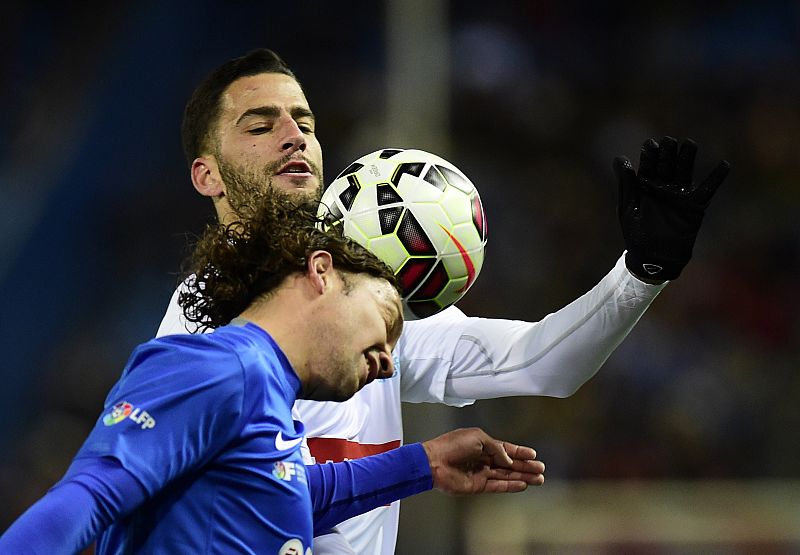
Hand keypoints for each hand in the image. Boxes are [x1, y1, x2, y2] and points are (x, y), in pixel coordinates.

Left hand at [422, 427, 544, 494]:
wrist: (434, 462)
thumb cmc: (452, 445)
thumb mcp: (478, 438)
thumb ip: (496, 448)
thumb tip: (509, 459)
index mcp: (482, 444)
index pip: (505, 449)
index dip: (520, 451)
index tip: (534, 454)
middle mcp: (483, 459)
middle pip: (509, 463)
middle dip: (525, 466)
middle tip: (541, 469)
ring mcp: (480, 473)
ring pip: (506, 475)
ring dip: (522, 477)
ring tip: (538, 479)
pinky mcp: (477, 485)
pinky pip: (497, 486)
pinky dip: (510, 486)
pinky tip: (523, 485)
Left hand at [614, 136, 729, 280]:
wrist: (654, 258)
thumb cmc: (636, 234)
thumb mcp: (628, 207)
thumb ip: (626, 183)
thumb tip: (620, 158)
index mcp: (645, 186)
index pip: (649, 165)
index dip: (650, 154)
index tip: (651, 143)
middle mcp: (663, 187)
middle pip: (667, 164)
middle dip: (668, 152)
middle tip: (669, 141)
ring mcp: (679, 195)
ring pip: (685, 171)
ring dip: (688, 158)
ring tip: (690, 143)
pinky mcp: (695, 206)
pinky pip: (707, 189)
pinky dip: (716, 178)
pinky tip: (724, 164)